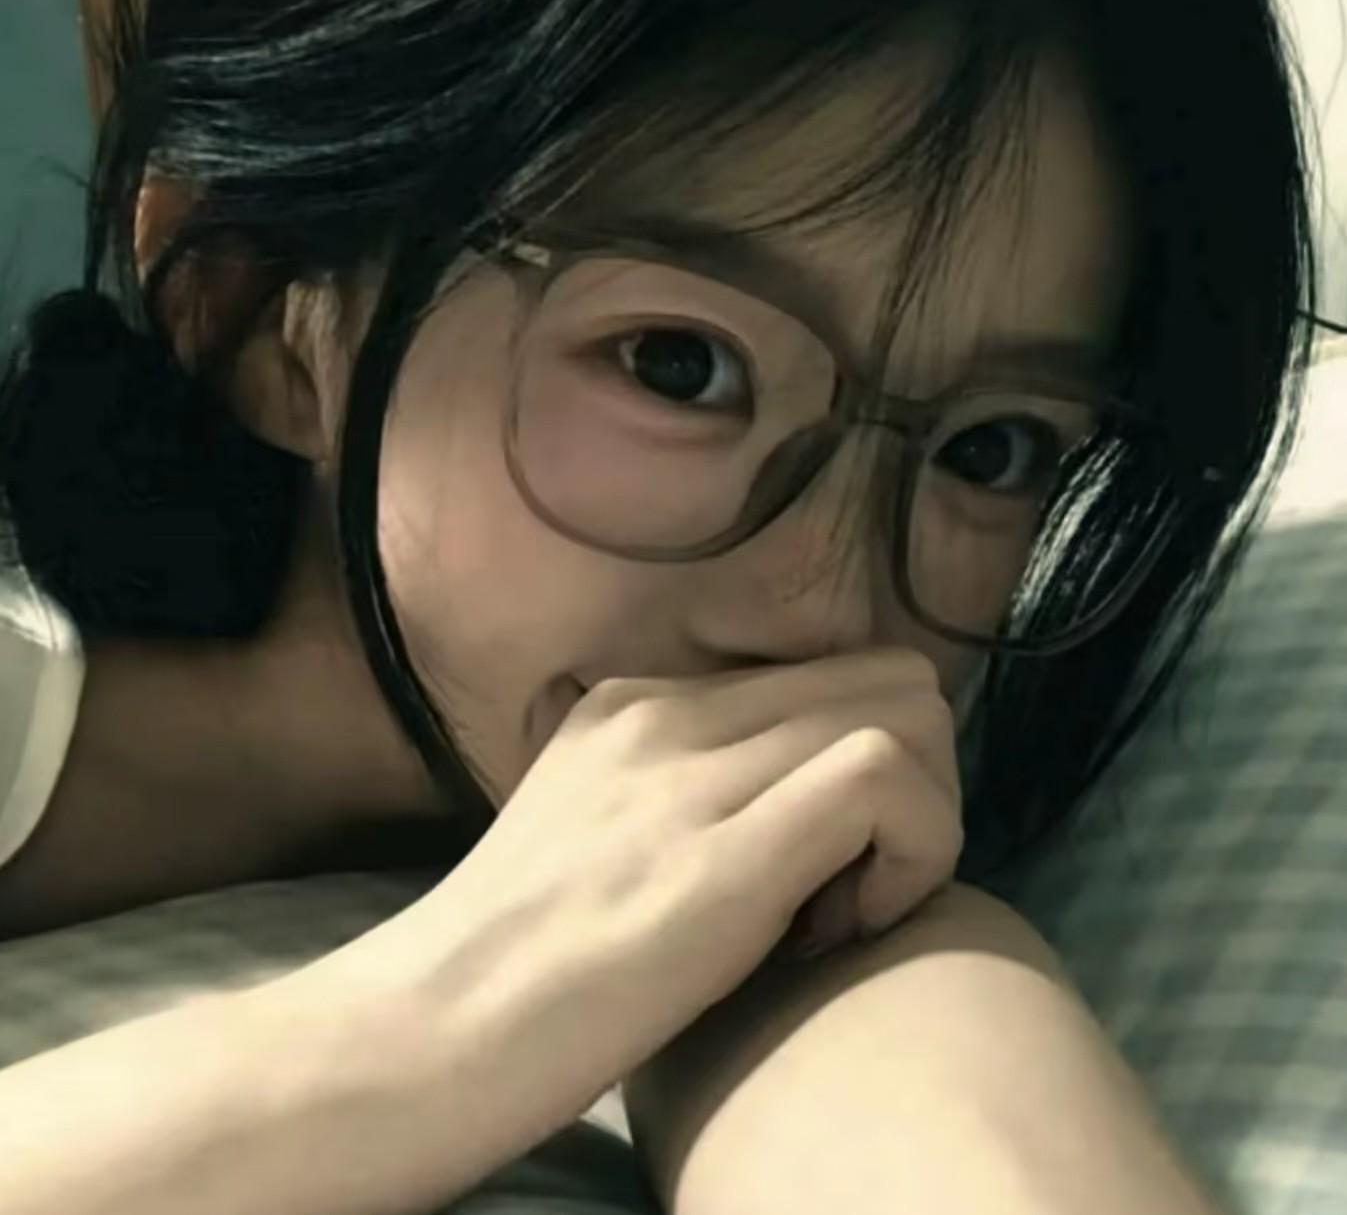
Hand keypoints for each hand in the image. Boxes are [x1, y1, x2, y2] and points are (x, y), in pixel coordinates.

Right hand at [420, 648, 962, 1128]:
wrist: (428, 1034)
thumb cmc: (515, 965)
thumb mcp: (592, 833)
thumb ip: (673, 793)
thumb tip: (776, 807)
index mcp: (640, 704)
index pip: (832, 680)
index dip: (868, 765)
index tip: (832, 865)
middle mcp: (671, 712)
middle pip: (890, 677)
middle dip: (917, 780)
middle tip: (859, 882)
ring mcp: (692, 773)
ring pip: (905, 714)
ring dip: (921, 820)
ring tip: (844, 913)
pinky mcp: (722, 855)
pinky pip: (884, 779)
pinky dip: (914, 853)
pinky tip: (847, 929)